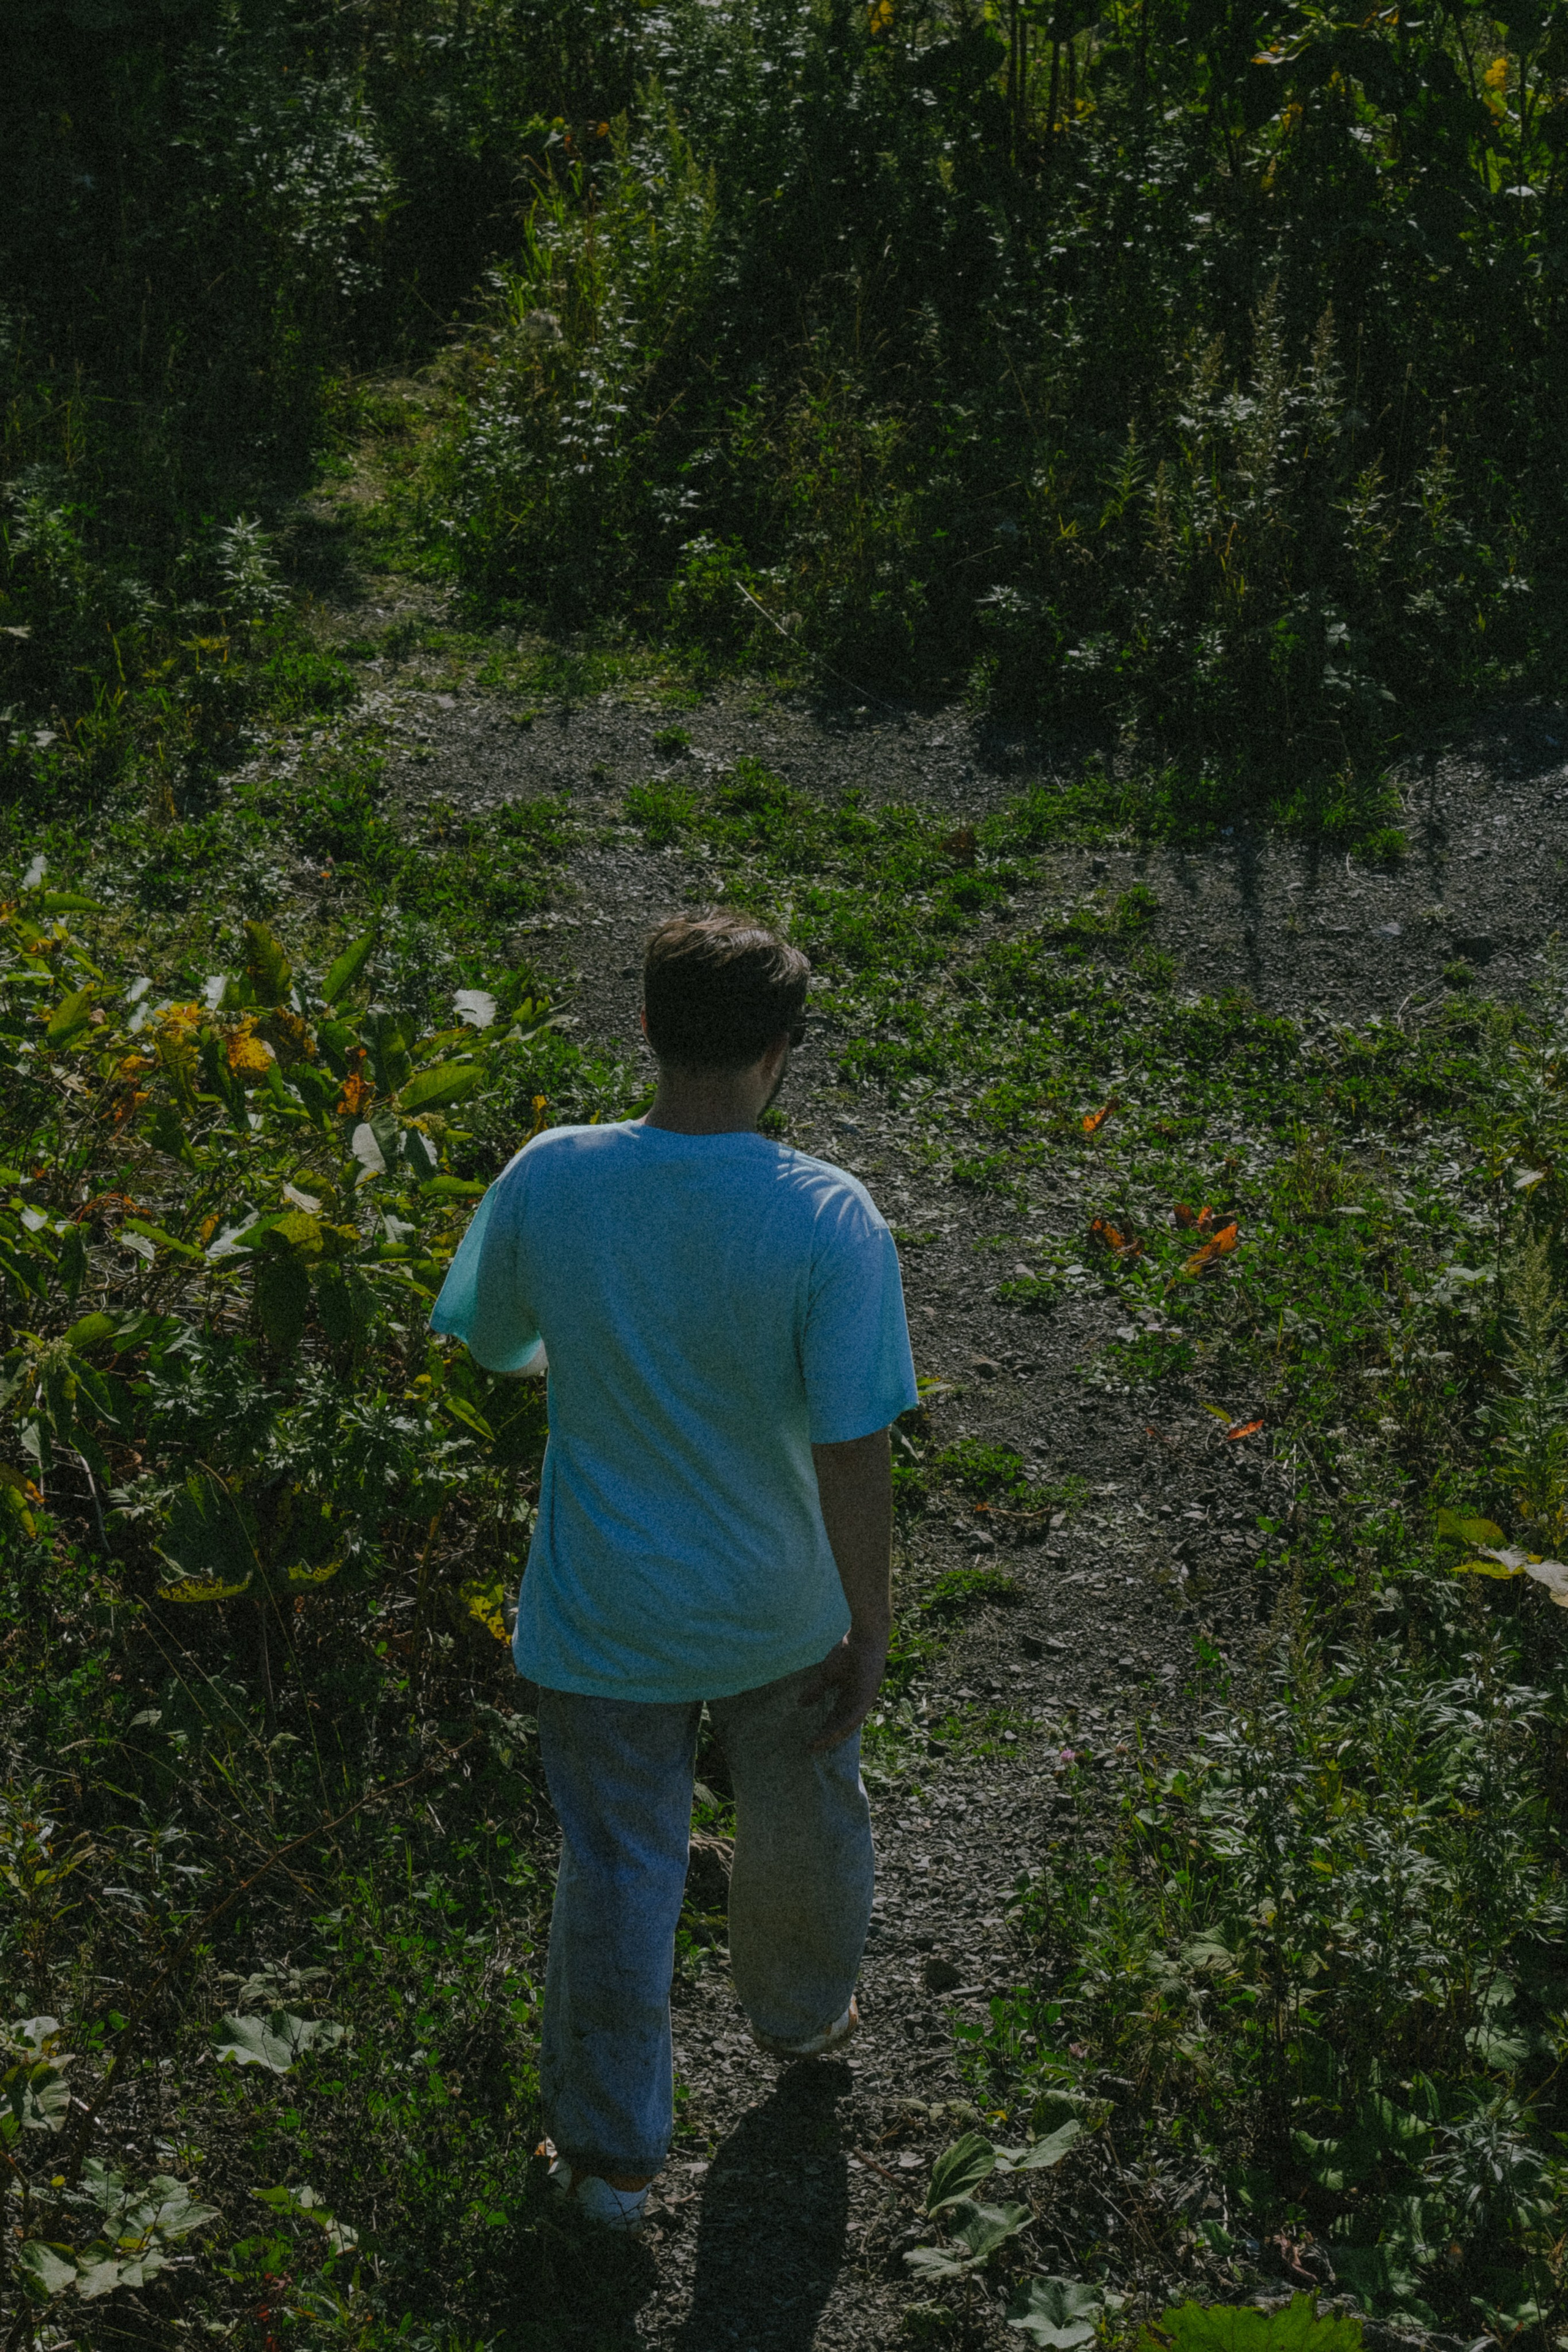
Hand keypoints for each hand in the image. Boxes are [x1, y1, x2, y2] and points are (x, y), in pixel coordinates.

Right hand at [797, 1625, 889, 1752]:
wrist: (865, 1635)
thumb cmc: (849, 1651)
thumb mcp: (827, 1673)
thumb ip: (816, 1689)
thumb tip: (800, 1703)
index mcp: (852, 1696)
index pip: (837, 1718)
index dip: (824, 1729)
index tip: (810, 1740)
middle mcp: (859, 1702)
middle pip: (841, 1725)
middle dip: (826, 1737)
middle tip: (810, 1749)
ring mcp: (865, 1701)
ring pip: (848, 1725)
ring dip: (832, 1736)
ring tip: (817, 1746)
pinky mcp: (867, 1697)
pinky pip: (854, 1717)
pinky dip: (841, 1727)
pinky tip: (829, 1735)